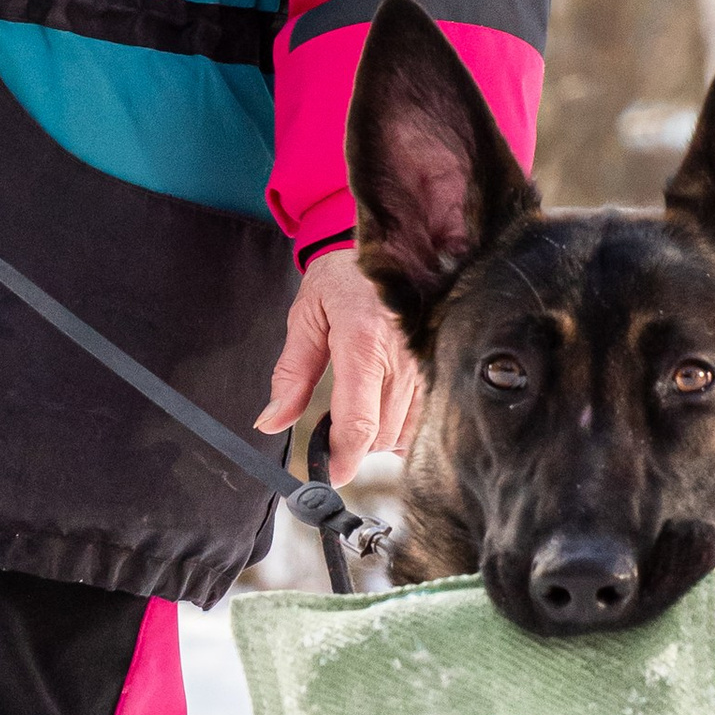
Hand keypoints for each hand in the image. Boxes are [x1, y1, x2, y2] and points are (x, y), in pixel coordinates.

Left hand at [256, 247, 419, 469]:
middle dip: (354, 444)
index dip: (343, 458)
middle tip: (333, 428)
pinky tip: (386, 407)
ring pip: (405, 431)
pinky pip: (427, 416)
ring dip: (379, 436)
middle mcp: (402, 356)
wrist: (390, 241)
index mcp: (363, 343)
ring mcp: (429, 362)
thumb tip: (271, 421)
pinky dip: (403, 424)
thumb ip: (291, 375)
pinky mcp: (443, 363)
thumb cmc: (342, 277)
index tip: (328, 473)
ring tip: (359, 412)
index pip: (359, 422)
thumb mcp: (306, 319)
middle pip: (381, 435)